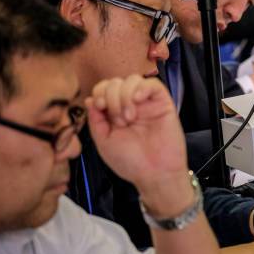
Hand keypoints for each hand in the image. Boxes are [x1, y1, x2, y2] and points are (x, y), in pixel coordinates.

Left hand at [85, 75, 191, 213]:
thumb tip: (90, 99)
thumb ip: (95, 120)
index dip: (99, 93)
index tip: (100, 108)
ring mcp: (147, 104)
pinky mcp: (163, 103)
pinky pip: (153, 84)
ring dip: (125, 96)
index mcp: (115, 113)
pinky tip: (138, 102)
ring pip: (132, 79)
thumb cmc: (131, 162)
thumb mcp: (104, 141)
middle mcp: (131, 105)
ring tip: (129, 118)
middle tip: (118, 120)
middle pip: (115, 82)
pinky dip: (141, 88)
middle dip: (111, 97)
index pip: (103, 89)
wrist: (155, 174)